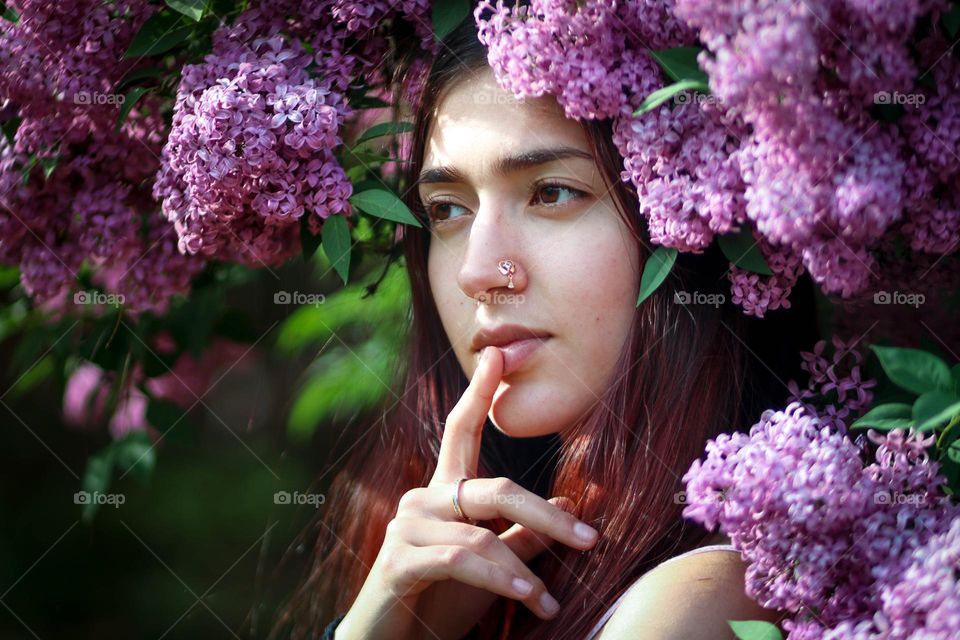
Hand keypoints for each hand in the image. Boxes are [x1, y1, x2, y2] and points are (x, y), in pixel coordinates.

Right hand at [336, 346, 598, 639]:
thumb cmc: (442, 599)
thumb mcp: (494, 566)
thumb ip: (525, 536)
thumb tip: (572, 505)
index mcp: (443, 494)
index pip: (460, 431)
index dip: (478, 393)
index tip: (496, 354)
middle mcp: (422, 500)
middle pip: (491, 488)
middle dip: (544, 514)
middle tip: (589, 539)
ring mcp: (406, 529)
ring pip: (480, 537)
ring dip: (522, 572)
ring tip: (550, 601)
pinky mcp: (398, 561)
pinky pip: (460, 561)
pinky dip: (500, 580)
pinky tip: (528, 598)